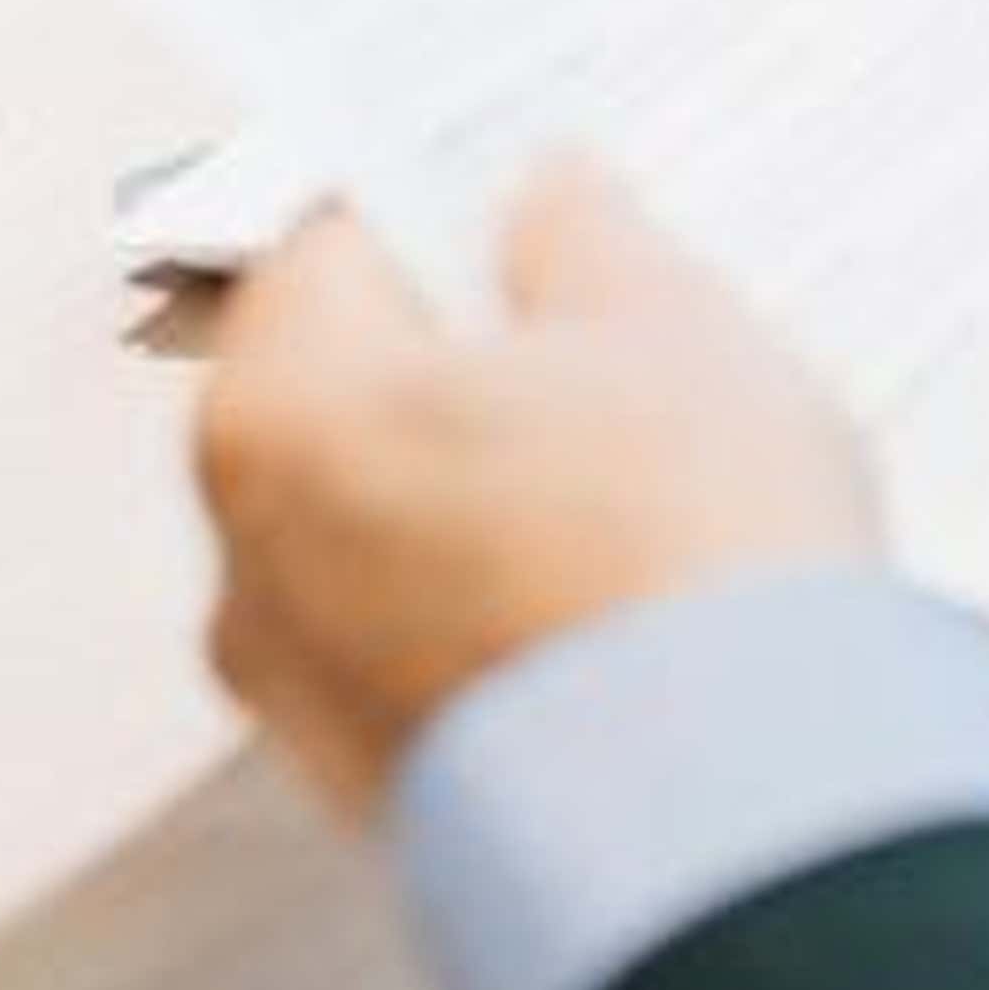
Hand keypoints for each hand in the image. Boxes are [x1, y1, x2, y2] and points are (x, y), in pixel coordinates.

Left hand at [193, 157, 879, 820]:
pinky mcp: (386, 788)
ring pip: (395, 523)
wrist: (738, 813)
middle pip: (352, 396)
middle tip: (604, 306)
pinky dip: (510, 589)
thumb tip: (547, 198)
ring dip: (495, 474)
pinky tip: (631, 566)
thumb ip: (584, 235)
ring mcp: (308, 696)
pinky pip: (434, 637)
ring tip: (646, 446)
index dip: (435, 196)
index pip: (328, 247)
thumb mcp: (668, 321)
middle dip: (470, 346)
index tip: (518, 177)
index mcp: (283, 416)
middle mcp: (251, 562)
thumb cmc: (687, 541)